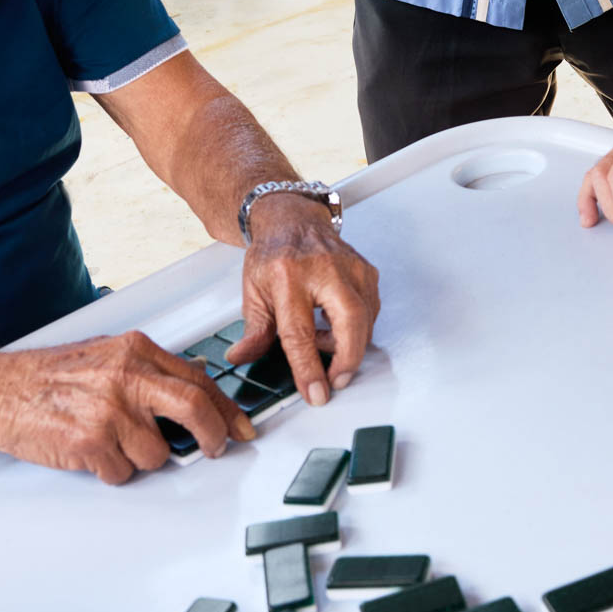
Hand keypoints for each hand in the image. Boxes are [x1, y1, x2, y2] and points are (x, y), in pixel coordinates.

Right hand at [0, 332, 254, 482]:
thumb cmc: (47, 377)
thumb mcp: (106, 354)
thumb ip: (147, 369)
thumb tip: (192, 389)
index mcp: (134, 350)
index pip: (198, 379)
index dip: (227, 408)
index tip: (242, 426)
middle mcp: (125, 376)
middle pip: (194, 408)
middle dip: (212, 435)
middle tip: (215, 449)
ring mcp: (108, 409)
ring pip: (157, 453)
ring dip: (141, 459)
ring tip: (111, 442)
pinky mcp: (90, 441)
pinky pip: (122, 472)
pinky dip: (111, 471)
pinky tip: (90, 452)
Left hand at [235, 194, 379, 405]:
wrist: (293, 219)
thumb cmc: (274, 254)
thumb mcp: (253, 291)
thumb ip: (253, 330)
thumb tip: (241, 357)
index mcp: (288, 276)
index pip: (300, 332)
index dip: (309, 367)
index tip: (316, 392)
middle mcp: (325, 269)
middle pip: (349, 323)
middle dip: (347, 360)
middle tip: (337, 381)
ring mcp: (351, 268)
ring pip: (365, 320)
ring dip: (349, 344)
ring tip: (322, 342)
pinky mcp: (367, 272)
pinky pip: (371, 311)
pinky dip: (357, 328)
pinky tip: (335, 325)